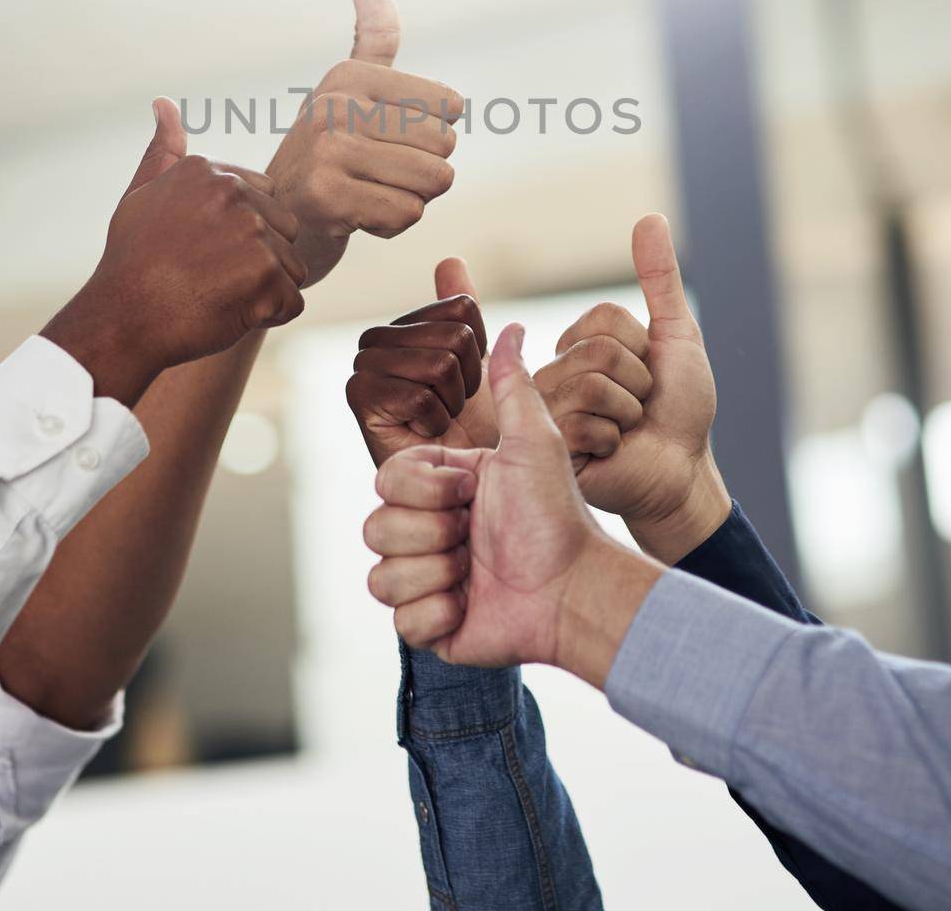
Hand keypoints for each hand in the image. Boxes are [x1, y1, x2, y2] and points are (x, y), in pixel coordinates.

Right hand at [42, 99, 306, 401]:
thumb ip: (164, 151)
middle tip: (212, 277)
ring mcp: (253, 234)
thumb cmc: (131, 261)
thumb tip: (164, 103)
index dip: (241, 233)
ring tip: (218, 296)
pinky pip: (292, 302)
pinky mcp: (266, 277)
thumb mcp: (141, 195)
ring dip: (265, 289)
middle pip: (284, 231)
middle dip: (260, 259)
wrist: (121, 320)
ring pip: (291, 268)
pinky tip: (229, 314)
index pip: (264, 199)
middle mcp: (234, 194)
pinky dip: (268, 316)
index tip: (205, 251)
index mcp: (211, 172)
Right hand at [266, 0, 461, 284]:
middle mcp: (335, 104)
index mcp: (350, 75)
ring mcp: (327, 150)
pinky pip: (408, 214)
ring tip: (369, 193)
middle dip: (422, 171)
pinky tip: (356, 217)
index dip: (431, 134)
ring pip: (433, 181)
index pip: (450, 105)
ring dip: (410, 199)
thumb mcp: (351, 86)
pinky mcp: (325, 197)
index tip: (386, 141)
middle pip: (445, 145)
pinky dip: (391, 225)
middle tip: (377, 175)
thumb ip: (373, 34)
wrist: (278, 222)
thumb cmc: (329, 151)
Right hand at [347, 260, 499, 463]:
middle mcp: (382, 343)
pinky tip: (422, 441)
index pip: (463, 308)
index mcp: (410, 329)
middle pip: (454, 334)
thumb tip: (450, 260)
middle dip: (470, 381)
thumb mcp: (488, 369)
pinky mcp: (360, 399)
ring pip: (439, 362)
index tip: (469, 388)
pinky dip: (435, 424)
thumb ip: (464, 314)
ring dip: (453, 405)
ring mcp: (368, 368)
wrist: (475, 500)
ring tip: (439, 428)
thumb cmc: (483, 442)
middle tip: (454, 415)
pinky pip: (418, 394)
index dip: (483, 353)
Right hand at [364, 325, 608, 669]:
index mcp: (438, 486)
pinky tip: (470, 606)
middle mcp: (423, 529)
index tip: (471, 491)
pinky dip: (438, 614)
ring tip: (474, 574)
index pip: (387, 478)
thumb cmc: (557, 513)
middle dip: (432, 533)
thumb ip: (514, 386)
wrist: (574, 587)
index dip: (426, 488)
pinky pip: (401, 623)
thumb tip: (513, 325)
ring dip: (435, 574)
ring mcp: (423, 577)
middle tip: (474, 535)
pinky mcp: (429, 625)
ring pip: (380, 576)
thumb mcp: (535, 444)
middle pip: (375, 526)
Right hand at [538, 214, 729, 563]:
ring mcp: (548, 409)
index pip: (603, 318)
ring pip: (591, 383)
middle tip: (639, 406)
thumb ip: (660, 279)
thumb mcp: (676, 337)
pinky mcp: (550, 447)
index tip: (646, 374)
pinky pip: (585, 422)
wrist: (681, 471)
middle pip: (598, 349)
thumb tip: (649, 217)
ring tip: (627, 428)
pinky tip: (612, 450)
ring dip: (630, 410)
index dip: (641, 347)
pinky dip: (615, 437)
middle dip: (639, 381)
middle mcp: (555, 372)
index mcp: (579, 345)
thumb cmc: (681, 409)